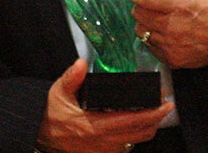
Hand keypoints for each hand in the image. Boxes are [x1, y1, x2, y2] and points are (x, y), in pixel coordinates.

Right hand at [37, 59, 173, 152]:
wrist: (41, 134)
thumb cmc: (51, 113)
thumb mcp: (59, 92)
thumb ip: (71, 78)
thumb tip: (81, 63)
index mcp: (95, 126)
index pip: (132, 121)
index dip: (153, 113)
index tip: (166, 104)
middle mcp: (103, 141)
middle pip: (141, 133)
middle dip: (157, 119)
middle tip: (165, 105)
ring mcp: (104, 149)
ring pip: (136, 141)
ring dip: (148, 128)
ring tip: (154, 113)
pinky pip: (127, 146)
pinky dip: (136, 135)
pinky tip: (135, 123)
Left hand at [130, 0, 207, 68]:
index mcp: (178, 5)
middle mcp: (172, 26)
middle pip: (137, 13)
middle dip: (142, 6)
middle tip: (153, 4)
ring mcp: (170, 45)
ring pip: (140, 30)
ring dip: (146, 22)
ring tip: (160, 18)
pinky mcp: (170, 59)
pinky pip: (148, 46)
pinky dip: (153, 38)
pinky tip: (165, 33)